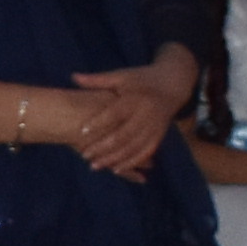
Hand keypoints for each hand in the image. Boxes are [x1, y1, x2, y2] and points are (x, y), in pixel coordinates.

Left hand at [59, 71, 180, 178]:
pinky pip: (146, 152)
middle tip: (85, 155)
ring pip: (134, 147)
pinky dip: (132, 163)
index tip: (81, 130)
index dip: (99, 122)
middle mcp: (147, 114)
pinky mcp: (160, 136)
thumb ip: (98, 80)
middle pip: (124, 135)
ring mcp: (155, 127)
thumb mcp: (121, 76)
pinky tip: (116, 170)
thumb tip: (73, 77)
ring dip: (115, 159)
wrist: (172, 84)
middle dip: (104, 147)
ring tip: (95, 166)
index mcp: (136, 98)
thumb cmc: (140, 79)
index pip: (115, 113)